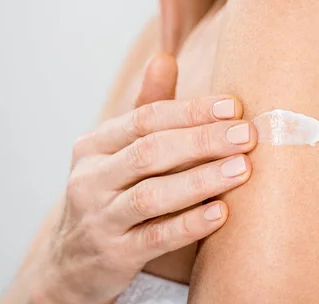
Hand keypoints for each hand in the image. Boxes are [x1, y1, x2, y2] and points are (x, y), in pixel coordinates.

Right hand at [32, 54, 256, 302]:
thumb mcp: (120, 150)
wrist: (72, 261)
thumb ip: (146, 108)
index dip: (191, 111)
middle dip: (203, 141)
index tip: (233, 105)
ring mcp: (99, 219)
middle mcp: (90, 179)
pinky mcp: (114, 255)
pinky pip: (156, 238)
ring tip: (242, 168)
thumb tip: (164, 57)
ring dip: (201, 179)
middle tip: (247, 135)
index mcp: (94, 145)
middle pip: (150, 152)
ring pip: (152, 195)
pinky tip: (221, 212)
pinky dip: (190, 224)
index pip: (145, 119)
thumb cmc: (111, 192)